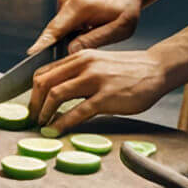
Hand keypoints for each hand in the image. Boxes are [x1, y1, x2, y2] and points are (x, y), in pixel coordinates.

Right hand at [26, 0, 143, 55]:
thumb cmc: (126, 8)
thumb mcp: (119, 28)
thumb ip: (93, 40)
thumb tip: (70, 51)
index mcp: (79, 6)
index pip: (56, 30)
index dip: (43, 44)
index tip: (31, 54)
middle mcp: (66, 0)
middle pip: (54, 31)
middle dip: (55, 48)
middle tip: (66, 60)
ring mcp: (64, 0)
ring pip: (59, 29)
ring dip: (67, 39)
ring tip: (89, 37)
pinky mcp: (65, 2)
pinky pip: (63, 24)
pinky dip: (70, 32)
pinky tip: (87, 31)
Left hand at [28, 47, 172, 134]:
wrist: (156, 69)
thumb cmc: (127, 70)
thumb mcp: (98, 63)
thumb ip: (78, 73)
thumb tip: (58, 91)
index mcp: (79, 57)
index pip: (44, 72)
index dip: (32, 91)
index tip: (32, 106)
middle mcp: (83, 65)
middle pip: (44, 82)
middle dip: (34, 103)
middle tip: (33, 118)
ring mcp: (94, 80)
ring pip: (56, 94)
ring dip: (44, 113)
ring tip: (42, 125)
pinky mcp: (106, 97)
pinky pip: (78, 111)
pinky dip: (62, 122)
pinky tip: (56, 130)